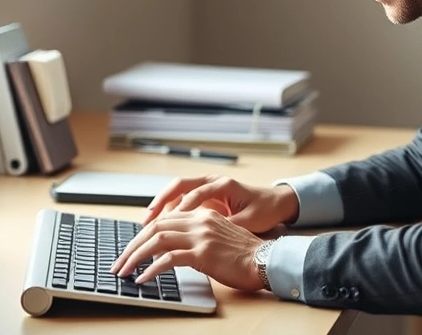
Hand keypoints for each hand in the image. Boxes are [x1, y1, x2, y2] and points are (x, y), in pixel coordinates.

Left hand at [109, 208, 264, 290]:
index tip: (130, 250)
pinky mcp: (203, 253)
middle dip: (132, 246)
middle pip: (155, 228)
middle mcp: (199, 221)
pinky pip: (169, 259)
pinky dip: (152, 269)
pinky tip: (143, 278)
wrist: (266, 260)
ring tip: (124, 270)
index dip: (142, 235)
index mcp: (202, 215)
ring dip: (135, 256)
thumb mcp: (218, 238)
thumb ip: (195, 237)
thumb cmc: (244, 255)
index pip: (163, 220)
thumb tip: (169, 251)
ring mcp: (201, 236)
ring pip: (157, 240)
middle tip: (119, 262)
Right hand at [143, 175, 299, 233]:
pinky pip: (180, 200)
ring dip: (160, 206)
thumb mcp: (250, 220)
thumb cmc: (264, 210)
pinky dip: (168, 211)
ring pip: (176, 192)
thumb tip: (210, 238)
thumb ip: (229, 225)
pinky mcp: (204, 196)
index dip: (182, 207)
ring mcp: (206, 187)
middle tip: (147, 220)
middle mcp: (212, 182)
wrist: (276, 202)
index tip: (170, 222)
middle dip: (160, 202)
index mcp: (223, 185)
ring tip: (146, 224)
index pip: (197, 193)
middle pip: (179, 186)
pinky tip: (158, 226)